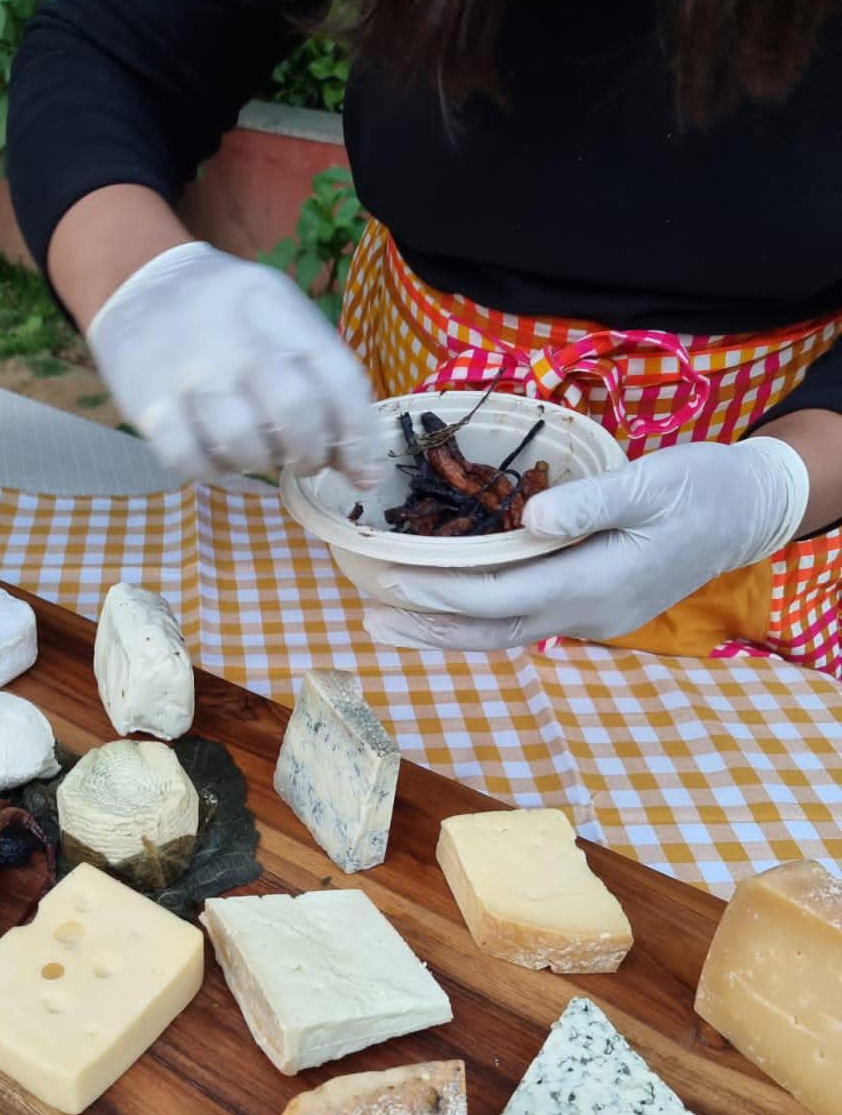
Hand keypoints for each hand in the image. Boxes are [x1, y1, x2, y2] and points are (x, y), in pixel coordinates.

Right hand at [86, 241, 379, 484]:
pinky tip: (218, 458)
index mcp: (276, 308)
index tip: (361, 471)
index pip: (337, 377)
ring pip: (243, 443)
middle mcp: (234, 337)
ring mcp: (188, 372)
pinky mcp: (150, 406)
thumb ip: (320, 379)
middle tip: (305, 461)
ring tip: (258, 454)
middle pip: (293, 410)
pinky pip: (190, 461)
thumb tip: (360, 468)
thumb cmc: (226, 314)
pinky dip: (213, 472)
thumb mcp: (278, 316)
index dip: (358, 435)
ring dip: (261, 465)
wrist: (137, 285)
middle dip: (310, 453)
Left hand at [363, 437, 809, 650]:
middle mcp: (588, 613)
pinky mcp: (590, 611)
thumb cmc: (701, 488)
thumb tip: (531, 518)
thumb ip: (591, 501)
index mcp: (599, 582)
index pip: (504, 597)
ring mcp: (590, 619)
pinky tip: (440, 609)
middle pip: (493, 632)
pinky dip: (475, 620)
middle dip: (429, 626)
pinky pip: (521, 622)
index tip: (393, 581)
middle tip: (368, 617)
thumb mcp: (652, 480)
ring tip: (387, 619)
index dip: (445, 593)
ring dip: (444, 630)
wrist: (746, 513)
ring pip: (504, 634)